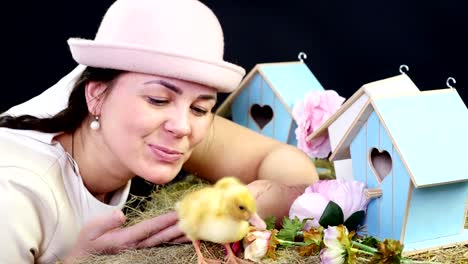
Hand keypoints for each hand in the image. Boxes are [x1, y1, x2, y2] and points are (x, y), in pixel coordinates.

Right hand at [63, 210, 189, 262]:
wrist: (84, 261)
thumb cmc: (87, 244)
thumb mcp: (90, 231)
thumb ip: (105, 223)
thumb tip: (120, 215)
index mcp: (126, 240)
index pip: (150, 228)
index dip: (165, 220)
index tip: (178, 212)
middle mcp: (137, 247)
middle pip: (162, 235)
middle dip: (178, 226)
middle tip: (194, 217)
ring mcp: (141, 250)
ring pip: (165, 242)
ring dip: (180, 234)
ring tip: (196, 226)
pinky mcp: (143, 251)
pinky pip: (163, 245)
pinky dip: (175, 240)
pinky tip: (186, 237)